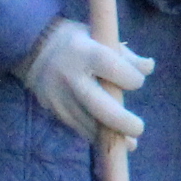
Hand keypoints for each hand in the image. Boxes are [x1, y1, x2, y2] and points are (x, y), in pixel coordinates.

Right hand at [14, 17, 151, 141]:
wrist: (32, 49)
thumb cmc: (76, 41)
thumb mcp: (99, 37)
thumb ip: (124, 54)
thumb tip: (148, 67)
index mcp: (85, 53)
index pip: (113, 69)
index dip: (131, 78)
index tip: (137, 81)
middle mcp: (71, 77)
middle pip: (99, 106)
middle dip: (121, 121)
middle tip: (138, 129)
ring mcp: (61, 97)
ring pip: (89, 123)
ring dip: (110, 135)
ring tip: (130, 143)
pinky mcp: (55, 110)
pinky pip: (79, 126)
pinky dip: (96, 134)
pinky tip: (110, 139)